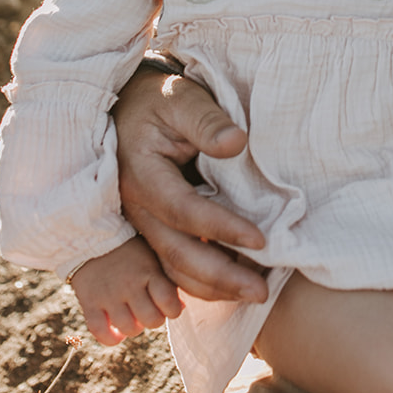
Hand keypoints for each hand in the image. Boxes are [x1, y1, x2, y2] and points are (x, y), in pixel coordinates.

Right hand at [70, 236, 179, 345]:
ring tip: (132, 316)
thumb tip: (183, 307)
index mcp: (149, 271)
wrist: (91, 235)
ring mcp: (109, 295)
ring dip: (134, 327)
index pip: (169, 302)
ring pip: (129, 329)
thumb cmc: (130, 248)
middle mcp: (129, 284)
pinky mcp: (89, 302)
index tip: (169, 306)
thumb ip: (168, 279)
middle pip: (152, 320)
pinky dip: (110, 338)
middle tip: (149, 309)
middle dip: (154, 319)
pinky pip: (100, 332)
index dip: (173, 310)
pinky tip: (116, 331)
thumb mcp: (153, 256)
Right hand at [113, 64, 268, 309]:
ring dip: (213, 286)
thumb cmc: (161, 101)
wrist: (132, 107)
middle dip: (220, 276)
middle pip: (176, 253)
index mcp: (142, 175)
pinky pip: (174, 264)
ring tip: (254, 293)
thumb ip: (207, 121)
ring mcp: (143, 222)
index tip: (260, 239)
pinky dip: (203, 280)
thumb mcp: (182, 99)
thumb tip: (237, 143)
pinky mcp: (154, 228)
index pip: (184, 210)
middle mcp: (137, 207)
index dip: (221, 228)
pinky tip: (233, 286)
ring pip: (174, 267)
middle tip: (261, 292)